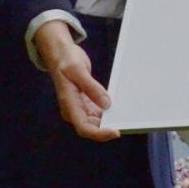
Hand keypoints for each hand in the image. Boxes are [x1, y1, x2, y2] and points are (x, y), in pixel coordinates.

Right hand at [33, 20, 119, 141]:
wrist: (61, 54)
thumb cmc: (66, 60)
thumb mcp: (78, 70)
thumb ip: (91, 88)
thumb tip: (106, 104)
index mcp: (69, 104)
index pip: (84, 127)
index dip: (100, 133)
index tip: (116, 132)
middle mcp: (73, 110)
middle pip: (92, 128)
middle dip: (108, 128)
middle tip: (127, 123)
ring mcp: (79, 107)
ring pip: (96, 122)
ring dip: (110, 121)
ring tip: (126, 116)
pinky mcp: (86, 103)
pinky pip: (98, 112)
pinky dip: (108, 112)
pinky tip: (120, 108)